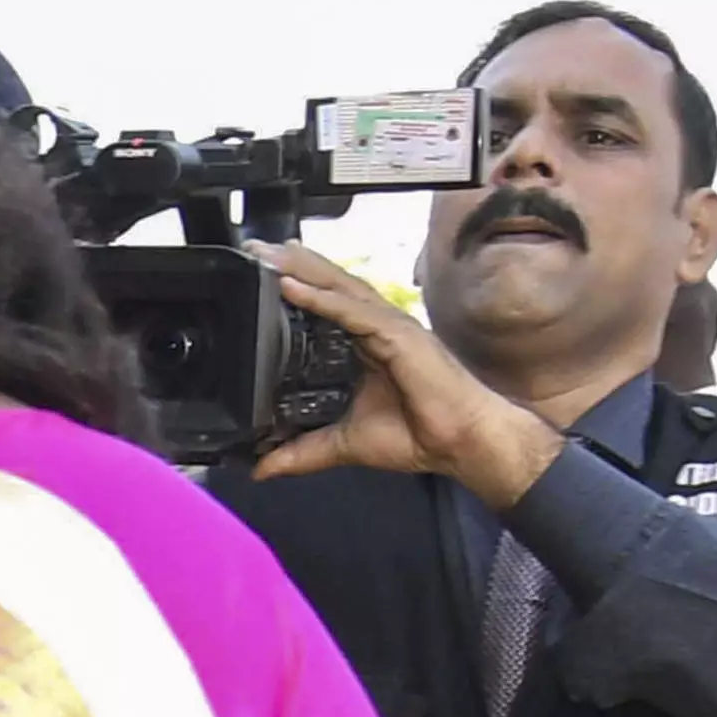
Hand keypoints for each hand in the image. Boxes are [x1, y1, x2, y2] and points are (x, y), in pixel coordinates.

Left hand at [245, 245, 563, 504]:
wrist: (462, 443)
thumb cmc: (418, 435)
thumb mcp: (343, 444)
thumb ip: (301, 452)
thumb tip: (260, 468)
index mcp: (364, 345)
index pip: (325, 306)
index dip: (294, 286)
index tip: (258, 272)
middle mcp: (377, 328)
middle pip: (329, 287)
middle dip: (292, 265)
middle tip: (254, 248)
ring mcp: (390, 328)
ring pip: (340, 288)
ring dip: (303, 270)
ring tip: (269, 254)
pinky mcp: (399, 336)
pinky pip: (354, 312)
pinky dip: (323, 298)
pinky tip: (294, 287)